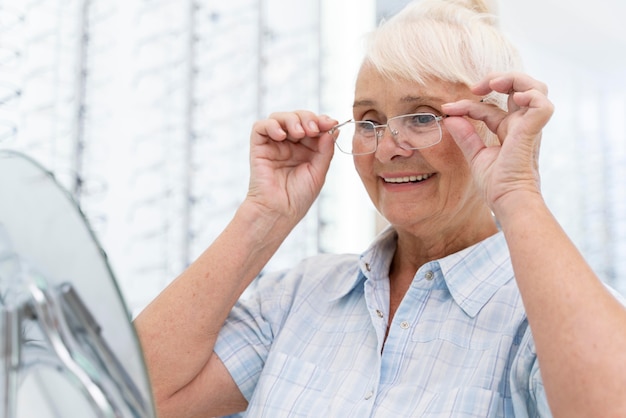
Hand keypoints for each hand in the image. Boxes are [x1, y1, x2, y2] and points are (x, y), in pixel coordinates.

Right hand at [247, 110, 337, 222]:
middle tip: (314, 129)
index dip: (321, 121)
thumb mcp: (319, 171)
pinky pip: (261, 127)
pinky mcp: (258, 147)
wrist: (279, 212)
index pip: (313, 125)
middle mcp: (290, 144)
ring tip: (299, 132)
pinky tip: (282, 136)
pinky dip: (272, 125)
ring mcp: (274, 144)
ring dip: (292, 119)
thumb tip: (333, 128)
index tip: (331, 123)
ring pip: (280, 117)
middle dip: (308, 118)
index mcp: (306, 149)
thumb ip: (325, 149)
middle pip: (298, 117)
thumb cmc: (298, 197)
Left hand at [441, 72, 553, 211]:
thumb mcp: (476, 156)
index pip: (488, 108)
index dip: (467, 105)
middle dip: (499, 79)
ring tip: (493, 83)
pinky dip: (530, 94)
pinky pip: (542, 104)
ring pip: (536, 88)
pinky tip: (513, 97)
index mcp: (509, 131)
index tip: (447, 109)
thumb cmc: (496, 185)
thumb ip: (465, 137)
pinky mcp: (533, 131)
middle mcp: (521, 125)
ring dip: (515, 79)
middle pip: (520, 88)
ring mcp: (529, 127)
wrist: (508, 200)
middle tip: (476, 87)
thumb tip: (450, 118)